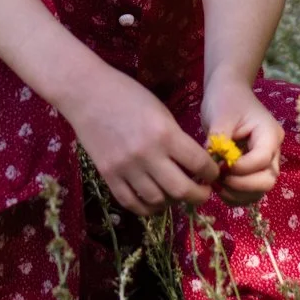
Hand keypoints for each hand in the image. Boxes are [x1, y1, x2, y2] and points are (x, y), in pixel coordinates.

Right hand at [60, 65, 216, 216]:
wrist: (87, 93)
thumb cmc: (128, 95)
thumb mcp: (161, 112)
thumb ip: (177, 140)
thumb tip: (194, 166)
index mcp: (165, 134)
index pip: (199, 164)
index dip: (211, 172)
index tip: (213, 174)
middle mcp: (147, 155)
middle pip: (181, 190)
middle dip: (198, 195)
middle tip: (202, 192)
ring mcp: (125, 168)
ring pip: (158, 200)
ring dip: (172, 201)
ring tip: (176, 193)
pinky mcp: (108, 176)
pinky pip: (132, 203)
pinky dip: (147, 207)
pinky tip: (155, 200)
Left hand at [199, 76, 282, 208]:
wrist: (228, 93)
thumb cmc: (226, 99)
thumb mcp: (220, 116)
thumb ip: (219, 141)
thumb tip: (213, 166)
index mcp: (269, 134)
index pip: (262, 160)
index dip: (241, 169)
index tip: (220, 165)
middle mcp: (273, 151)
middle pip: (267, 180)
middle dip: (242, 185)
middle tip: (219, 178)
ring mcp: (266, 162)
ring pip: (260, 190)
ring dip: (238, 194)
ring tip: (217, 184)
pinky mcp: (254, 170)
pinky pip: (251, 192)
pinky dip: (236, 196)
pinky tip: (219, 187)